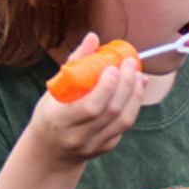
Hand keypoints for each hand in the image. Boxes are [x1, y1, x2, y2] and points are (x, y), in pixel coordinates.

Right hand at [32, 34, 146, 163]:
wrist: (50, 150)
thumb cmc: (52, 112)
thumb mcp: (55, 89)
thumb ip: (75, 64)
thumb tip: (93, 37)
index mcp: (58, 119)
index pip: (90, 106)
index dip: (107, 87)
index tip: (114, 66)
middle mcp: (76, 136)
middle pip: (111, 112)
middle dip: (126, 85)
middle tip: (131, 64)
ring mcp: (92, 145)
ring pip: (123, 121)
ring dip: (135, 95)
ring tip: (138, 76)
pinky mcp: (105, 148)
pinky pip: (124, 126)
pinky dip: (133, 106)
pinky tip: (135, 90)